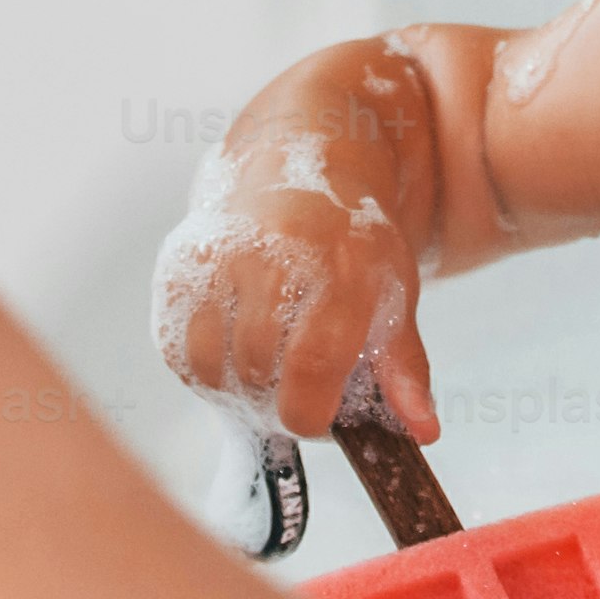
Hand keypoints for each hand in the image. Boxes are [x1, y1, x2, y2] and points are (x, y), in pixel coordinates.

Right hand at [150, 148, 438, 442]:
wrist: (294, 167)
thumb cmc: (348, 241)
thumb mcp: (393, 295)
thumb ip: (403, 368)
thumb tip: (422, 432)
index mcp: (338, 267)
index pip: (312, 367)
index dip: (313, 413)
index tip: (322, 418)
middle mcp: (272, 257)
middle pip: (260, 376)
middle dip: (279, 403)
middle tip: (297, 390)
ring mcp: (217, 260)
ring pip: (214, 372)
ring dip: (240, 391)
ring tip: (268, 370)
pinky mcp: (177, 269)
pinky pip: (179, 354)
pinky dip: (207, 370)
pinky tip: (234, 352)